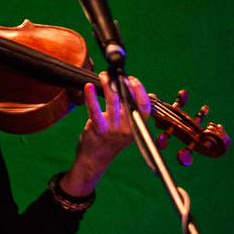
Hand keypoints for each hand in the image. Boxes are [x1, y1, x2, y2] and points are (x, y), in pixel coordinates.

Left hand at [61, 73, 151, 197]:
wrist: (95, 159)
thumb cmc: (110, 139)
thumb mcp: (126, 126)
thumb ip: (129, 109)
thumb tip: (136, 89)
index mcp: (136, 125)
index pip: (145, 107)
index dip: (140, 91)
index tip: (133, 80)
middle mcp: (128, 128)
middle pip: (129, 101)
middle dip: (123, 84)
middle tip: (116, 74)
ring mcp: (113, 129)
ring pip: (112, 101)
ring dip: (107, 85)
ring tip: (103, 75)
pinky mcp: (98, 129)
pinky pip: (95, 111)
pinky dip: (91, 97)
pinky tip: (88, 87)